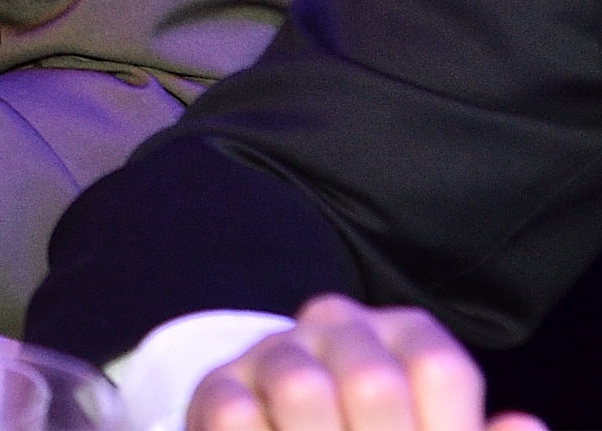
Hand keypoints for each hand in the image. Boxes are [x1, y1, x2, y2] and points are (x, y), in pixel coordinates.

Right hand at [187, 297, 543, 430]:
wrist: (284, 428)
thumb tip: (526, 425)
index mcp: (407, 336)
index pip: (441, 370)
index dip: (449, 425)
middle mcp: (339, 324)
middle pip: (374, 383)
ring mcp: (274, 350)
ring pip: (301, 386)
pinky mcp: (217, 385)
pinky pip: (237, 412)